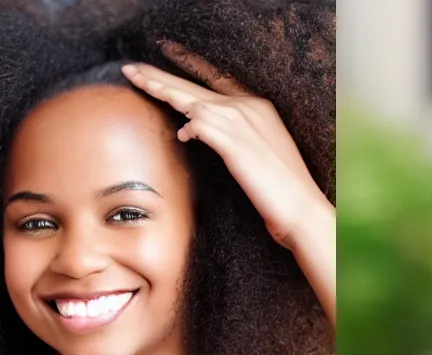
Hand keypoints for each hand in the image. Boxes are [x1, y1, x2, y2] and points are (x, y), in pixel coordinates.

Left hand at [122, 44, 332, 252]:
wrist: (300, 208)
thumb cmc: (277, 189)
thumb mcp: (250, 155)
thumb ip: (223, 137)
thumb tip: (191, 129)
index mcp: (254, 106)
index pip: (207, 86)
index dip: (178, 79)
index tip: (153, 74)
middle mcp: (248, 107)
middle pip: (193, 88)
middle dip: (159, 77)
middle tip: (132, 69)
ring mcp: (243, 123)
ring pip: (192, 100)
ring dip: (163, 90)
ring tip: (137, 82)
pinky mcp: (236, 144)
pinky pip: (203, 126)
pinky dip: (191, 127)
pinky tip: (183, 133)